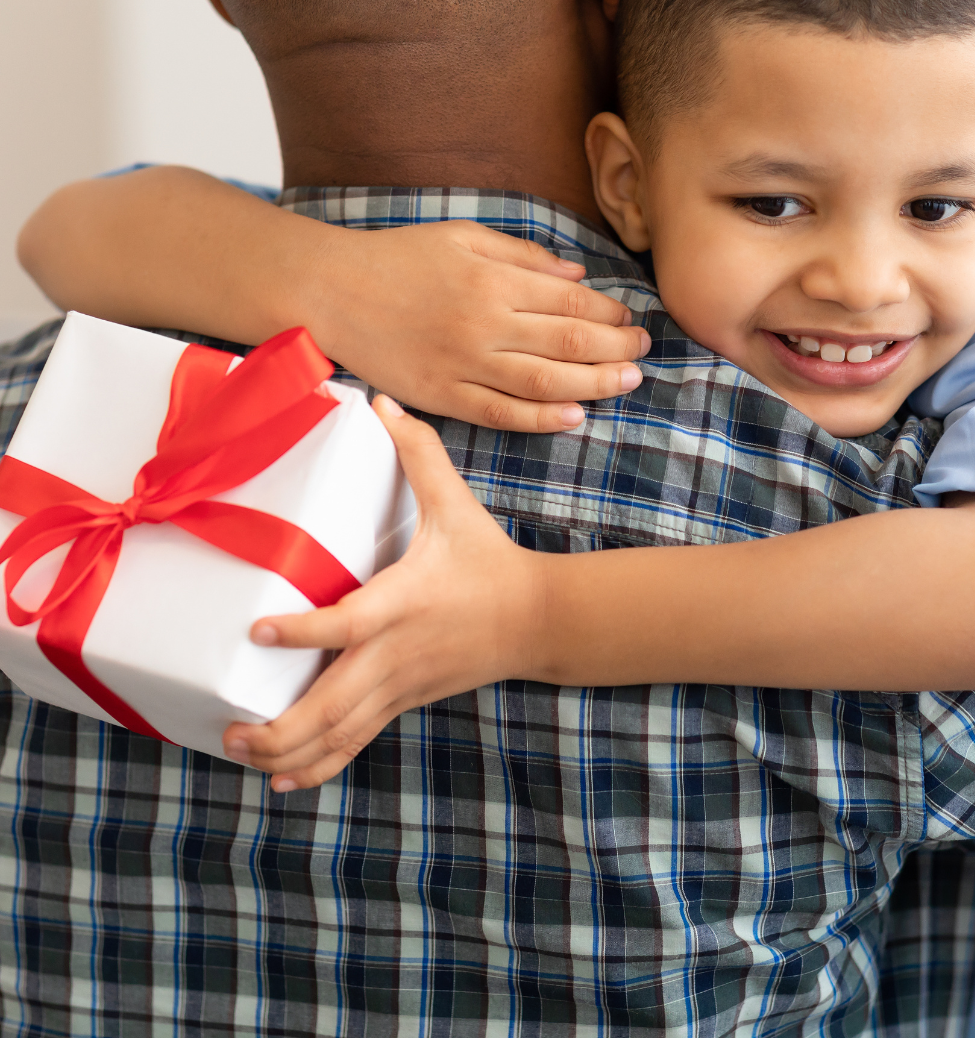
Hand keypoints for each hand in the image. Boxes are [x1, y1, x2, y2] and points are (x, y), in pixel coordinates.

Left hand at [222, 394, 547, 790]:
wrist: (537, 619)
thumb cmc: (489, 560)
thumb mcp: (456, 503)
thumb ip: (419, 452)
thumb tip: (382, 401)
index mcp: (401, 604)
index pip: (346, 625)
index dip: (303, 633)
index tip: (258, 633)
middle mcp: (394, 654)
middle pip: (332, 704)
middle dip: (279, 726)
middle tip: (229, 728)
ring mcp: (398, 686)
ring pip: (339, 732)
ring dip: (289, 751)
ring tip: (240, 751)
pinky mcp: (403, 702)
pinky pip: (357, 741)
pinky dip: (320, 765)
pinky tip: (284, 779)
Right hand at [305, 220, 649, 430]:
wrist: (329, 292)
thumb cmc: (396, 258)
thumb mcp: (462, 238)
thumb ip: (523, 255)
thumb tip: (576, 272)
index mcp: (491, 280)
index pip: (568, 300)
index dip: (607, 312)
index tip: (628, 319)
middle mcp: (483, 323)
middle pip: (566, 343)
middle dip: (614, 349)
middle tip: (642, 353)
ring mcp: (462, 364)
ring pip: (543, 382)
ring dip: (593, 385)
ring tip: (626, 382)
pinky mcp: (440, 396)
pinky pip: (500, 414)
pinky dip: (540, 419)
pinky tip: (573, 417)